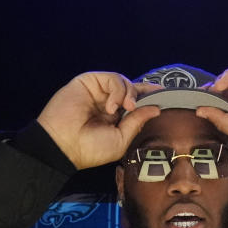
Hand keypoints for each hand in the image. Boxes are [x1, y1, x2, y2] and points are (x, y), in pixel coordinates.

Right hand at [36, 72, 161, 169]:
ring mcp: (98, 91)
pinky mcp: (88, 82)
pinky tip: (112, 106)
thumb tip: (156, 108)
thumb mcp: (121, 139)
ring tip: (126, 108)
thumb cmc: (90, 149)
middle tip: (136, 108)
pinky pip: (111, 78)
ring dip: (129, 93)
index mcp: (115, 117)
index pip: (136, 102)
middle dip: (140, 95)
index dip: (149, 97)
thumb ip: (137, 122)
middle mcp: (107, 102)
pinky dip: (117, 90)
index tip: (164, 96)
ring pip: (123, 82)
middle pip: (132, 89)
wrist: (64, 144)